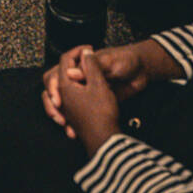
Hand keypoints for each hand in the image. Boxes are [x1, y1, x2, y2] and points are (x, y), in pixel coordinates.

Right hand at [43, 38, 179, 135]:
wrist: (141, 71)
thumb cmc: (124, 61)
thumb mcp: (109, 62)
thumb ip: (92, 68)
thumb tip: (70, 73)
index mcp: (78, 66)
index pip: (57, 73)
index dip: (53, 86)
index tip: (58, 100)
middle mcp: (77, 78)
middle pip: (54, 88)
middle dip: (51, 103)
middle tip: (58, 116)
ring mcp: (84, 91)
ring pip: (61, 102)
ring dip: (58, 113)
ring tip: (63, 124)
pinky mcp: (92, 102)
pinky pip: (75, 112)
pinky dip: (71, 122)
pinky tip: (73, 132)